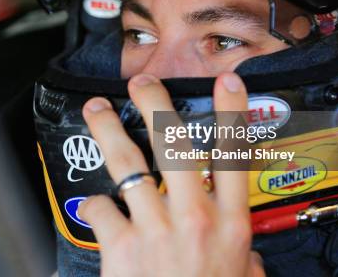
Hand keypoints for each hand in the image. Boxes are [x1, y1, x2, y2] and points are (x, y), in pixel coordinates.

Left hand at [78, 72, 264, 276]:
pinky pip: (100, 208)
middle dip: (156, 105)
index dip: (231, 114)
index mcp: (229, 225)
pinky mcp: (121, 245)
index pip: (234, 156)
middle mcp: (192, 218)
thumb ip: (242, 254)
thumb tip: (238, 245)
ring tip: (97, 108)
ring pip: (128, 162)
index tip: (227, 85)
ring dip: (109, 129)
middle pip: (174, 145)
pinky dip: (95, 203)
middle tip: (144, 83)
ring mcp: (154, 228)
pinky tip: (95, 203)